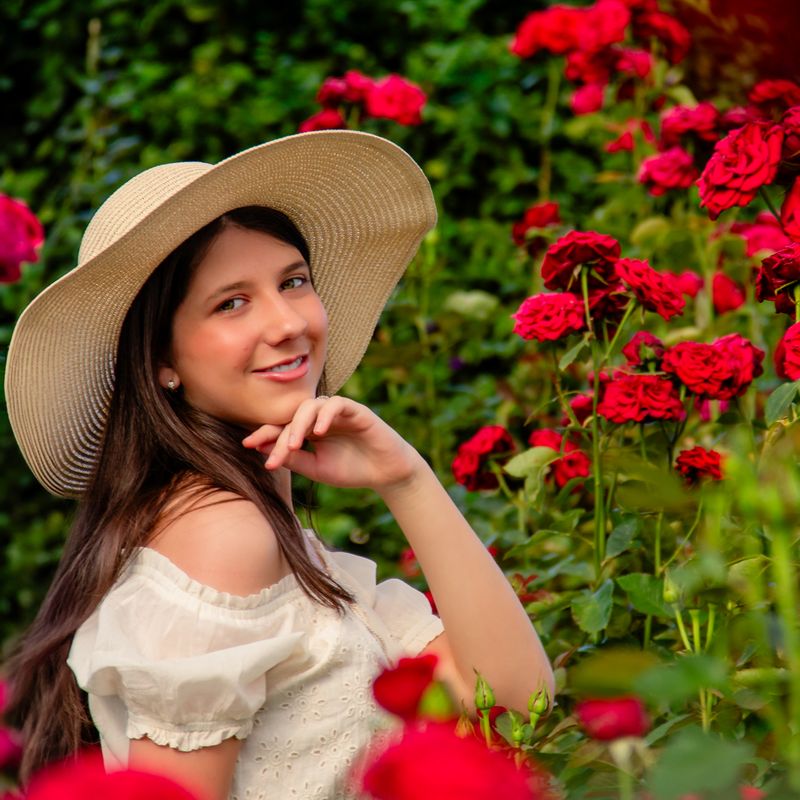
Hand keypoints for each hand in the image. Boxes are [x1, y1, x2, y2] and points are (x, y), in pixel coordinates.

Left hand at [241, 396, 423, 492]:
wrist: (386, 473)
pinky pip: (336, 404)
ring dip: (299, 424)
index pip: (282, 426)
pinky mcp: (356, 410)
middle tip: (271, 452)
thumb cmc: (352, 470)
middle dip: (278, 431)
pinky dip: (325, 415)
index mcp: (309, 429)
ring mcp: (338, 411)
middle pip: (292, 414)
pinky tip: (319, 432)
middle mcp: (320, 417)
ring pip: (311, 406)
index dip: (265, 434)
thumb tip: (263, 449)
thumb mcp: (315, 468)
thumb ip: (292, 458)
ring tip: (294, 444)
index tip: (247, 445)